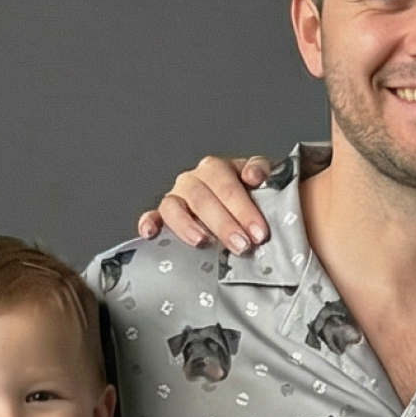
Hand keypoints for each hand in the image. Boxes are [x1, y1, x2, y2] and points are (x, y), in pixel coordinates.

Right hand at [137, 155, 273, 251]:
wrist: (243, 217)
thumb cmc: (255, 202)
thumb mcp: (266, 185)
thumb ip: (265, 174)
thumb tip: (255, 175)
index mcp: (218, 170)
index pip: (227, 184)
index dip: (243, 208)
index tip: (259, 232)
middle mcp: (194, 181)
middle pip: (202, 197)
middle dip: (223, 223)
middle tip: (242, 246)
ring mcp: (176, 198)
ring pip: (173, 206)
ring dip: (187, 225)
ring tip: (203, 243)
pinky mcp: (163, 217)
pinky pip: (152, 217)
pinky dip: (149, 223)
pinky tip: (150, 234)